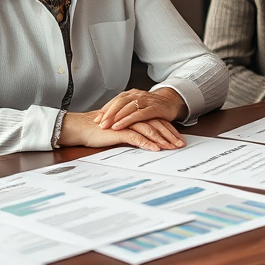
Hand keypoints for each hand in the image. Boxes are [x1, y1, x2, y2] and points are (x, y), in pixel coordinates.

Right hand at [61, 111, 184, 150]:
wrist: (83, 127)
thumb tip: (149, 141)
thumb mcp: (123, 131)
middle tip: (180, 145)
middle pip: (158, 125)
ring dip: (162, 139)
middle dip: (171, 136)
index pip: (158, 122)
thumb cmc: (102, 130)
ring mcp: (128, 122)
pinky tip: (155, 149)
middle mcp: (134, 117)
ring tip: (172, 148)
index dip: (170, 131)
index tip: (179, 140)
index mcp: (136, 115)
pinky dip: (147, 143)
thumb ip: (135, 132)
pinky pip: (136, 136)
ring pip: (150, 130)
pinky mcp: (120, 130)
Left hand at [94, 89, 186, 130]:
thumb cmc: (153, 107)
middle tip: (99, 123)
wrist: (172, 103)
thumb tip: (108, 119)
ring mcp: (147, 100)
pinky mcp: (155, 108)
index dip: (106, 109)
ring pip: (128, 107)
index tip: (96, 119)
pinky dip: (128, 120)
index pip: (116, 100)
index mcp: (132, 93)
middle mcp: (138, 94)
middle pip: (120, 102)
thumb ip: (125, 110)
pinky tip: (120, 126)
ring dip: (116, 117)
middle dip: (108, 113)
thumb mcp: (137, 107)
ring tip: (107, 126)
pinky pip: (139, 114)